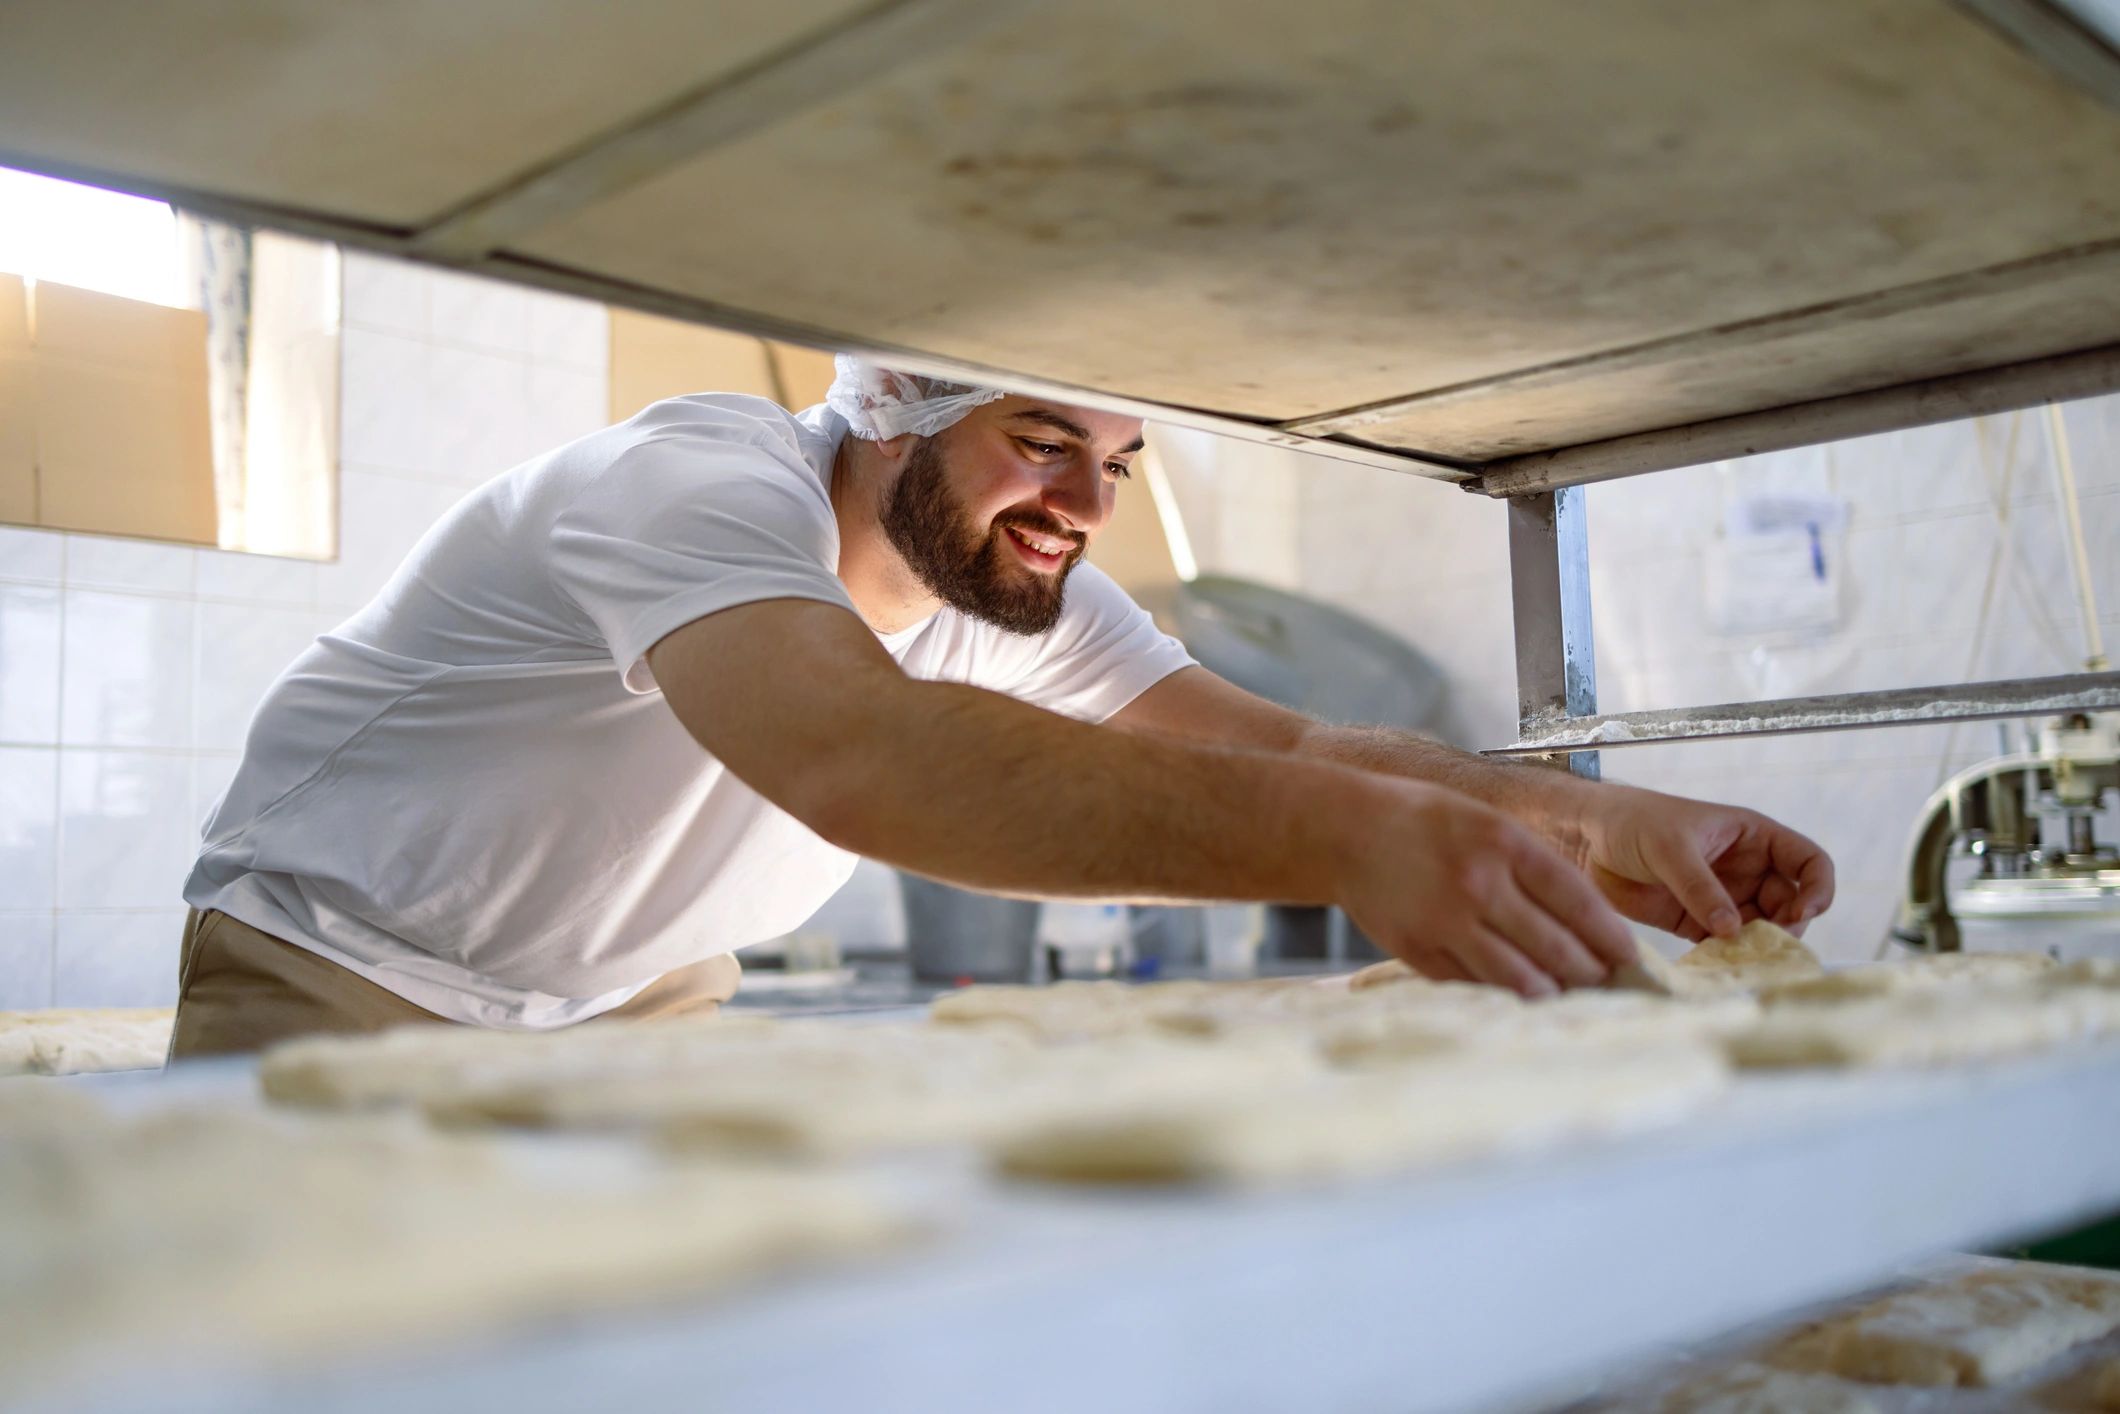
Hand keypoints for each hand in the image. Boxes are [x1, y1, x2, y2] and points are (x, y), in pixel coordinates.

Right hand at [1338, 782, 1639, 996]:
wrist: (1341, 830)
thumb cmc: (1417, 820)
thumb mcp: (1481, 820)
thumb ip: (1526, 861)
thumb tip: (1578, 912)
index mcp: (1502, 842)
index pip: (1576, 900)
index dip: (1608, 934)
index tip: (1627, 953)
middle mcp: (1479, 883)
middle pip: (1555, 945)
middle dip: (1588, 970)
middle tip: (1604, 981)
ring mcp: (1447, 921)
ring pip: (1518, 976)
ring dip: (1550, 991)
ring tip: (1565, 994)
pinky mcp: (1418, 950)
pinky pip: (1474, 984)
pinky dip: (1502, 994)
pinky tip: (1517, 994)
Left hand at [1571, 784, 1834, 941]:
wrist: (1586, 839)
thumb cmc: (1633, 823)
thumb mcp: (1670, 847)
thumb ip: (1700, 886)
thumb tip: (1733, 928)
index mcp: (1753, 837)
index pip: (1809, 861)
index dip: (1818, 888)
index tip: (1803, 912)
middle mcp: (1747, 869)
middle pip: (1791, 903)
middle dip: (1788, 925)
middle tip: (1767, 943)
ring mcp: (1724, 897)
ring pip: (1761, 928)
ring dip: (1759, 946)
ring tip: (1744, 957)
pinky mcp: (1696, 922)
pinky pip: (1726, 944)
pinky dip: (1729, 956)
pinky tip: (1721, 964)